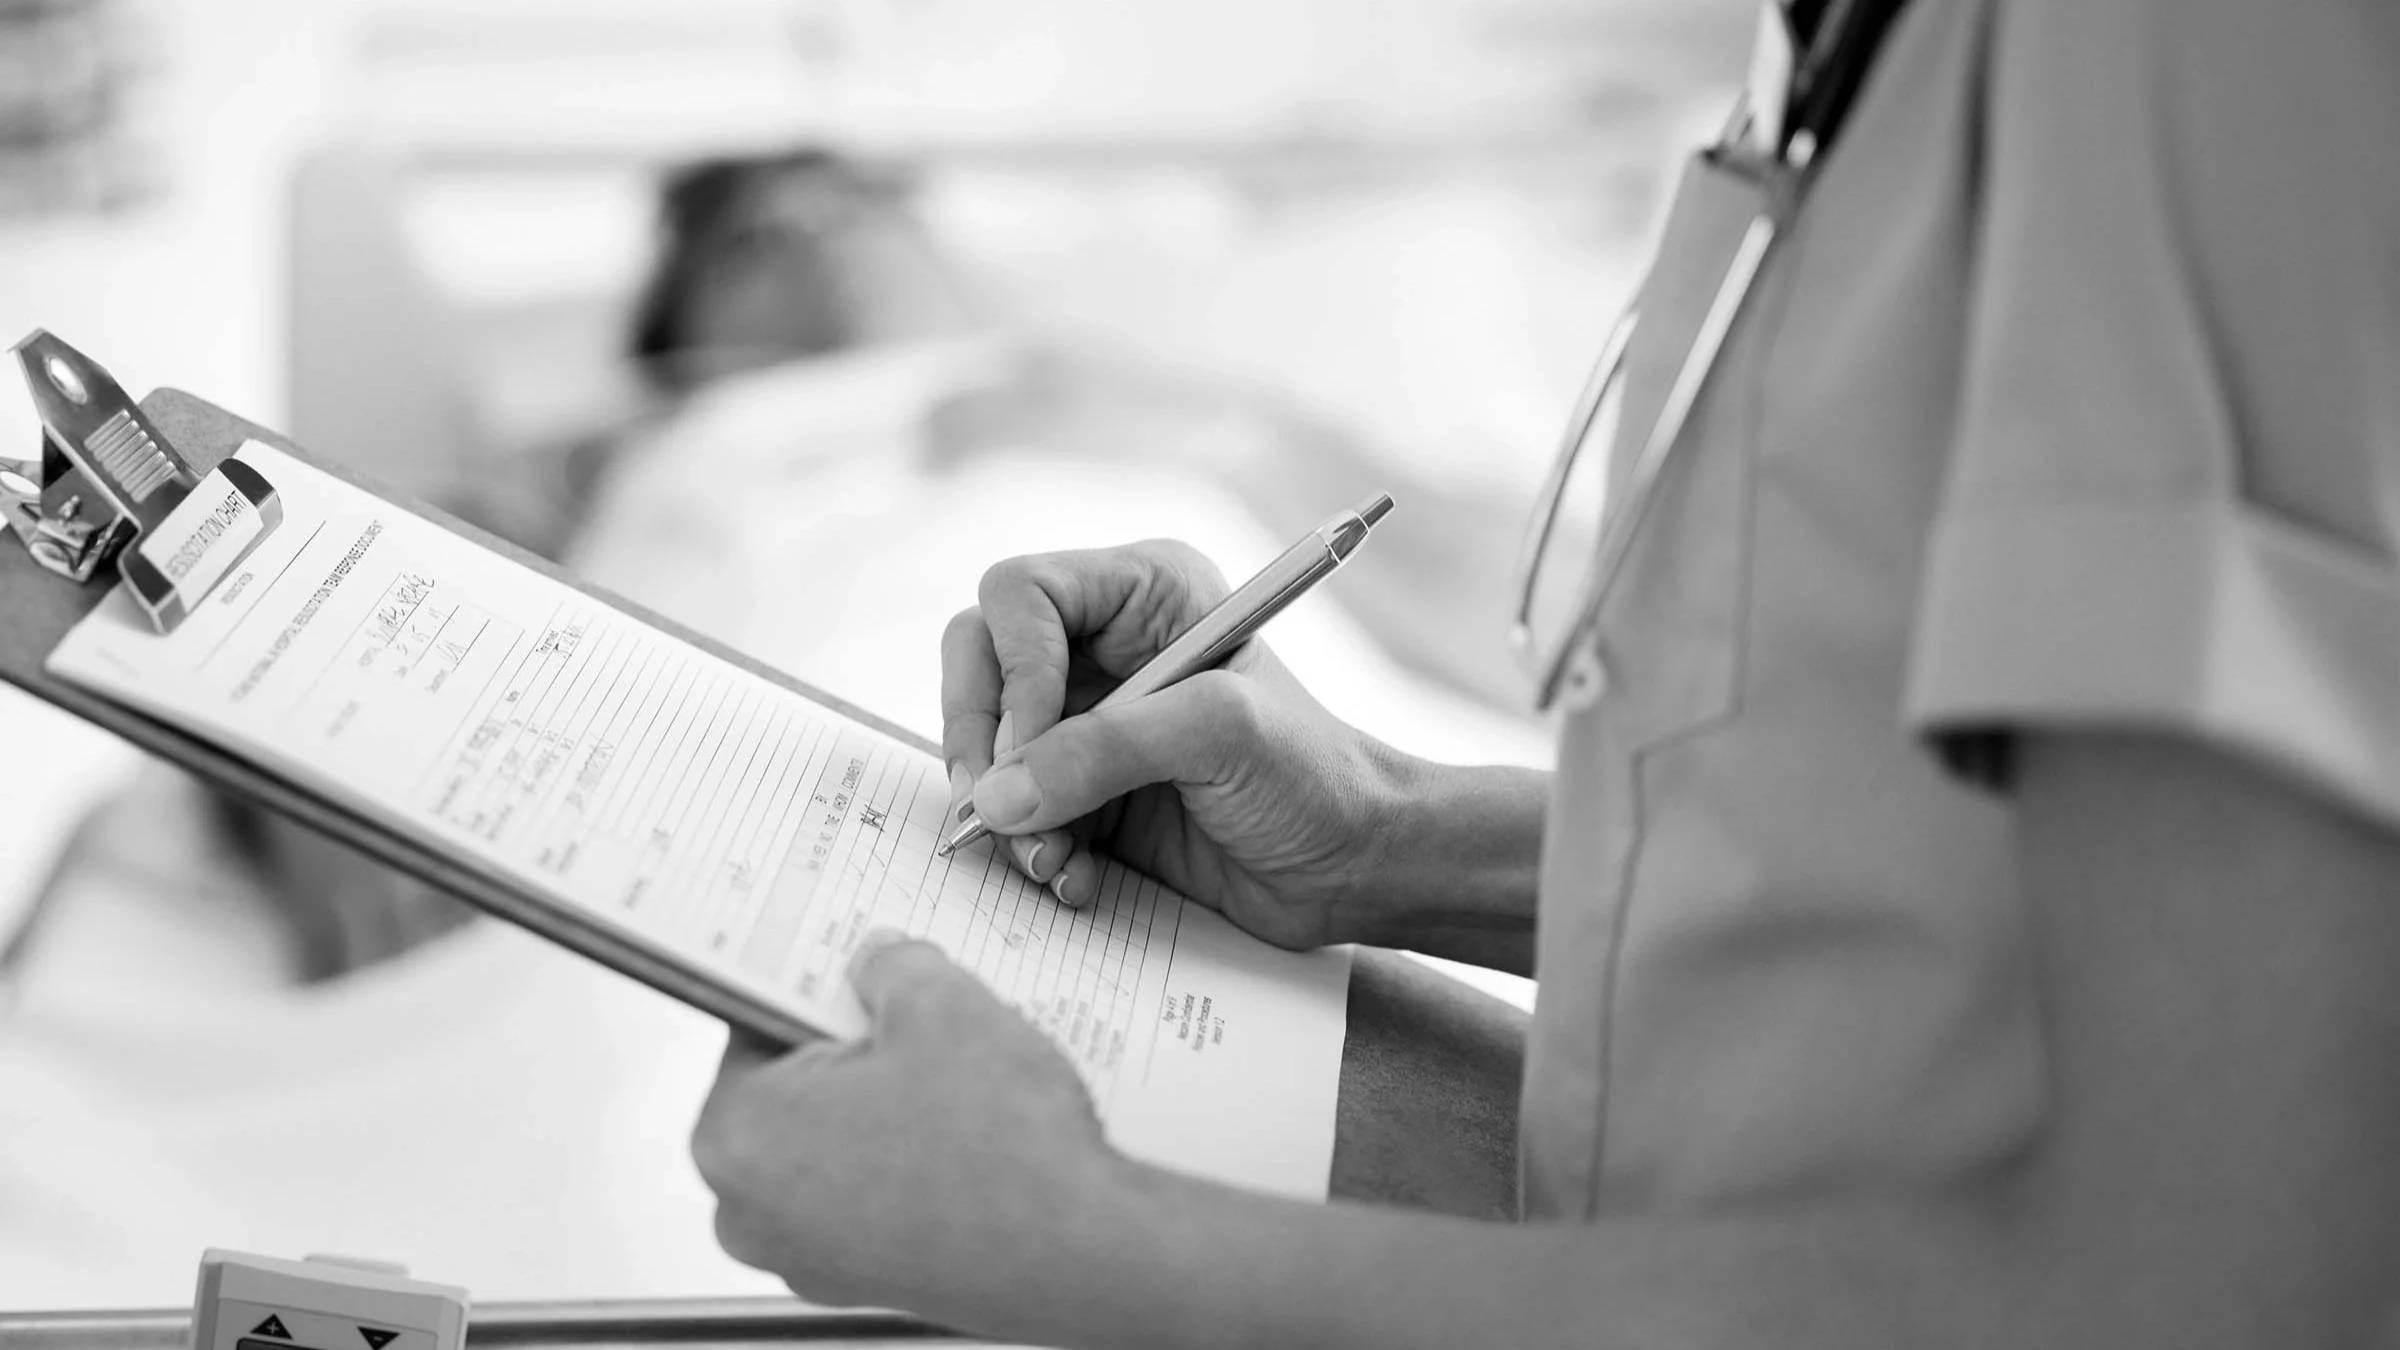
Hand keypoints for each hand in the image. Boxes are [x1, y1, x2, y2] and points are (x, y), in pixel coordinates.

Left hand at [693, 932, 1125, 1321]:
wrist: (1080, 1256)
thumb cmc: (999, 1152)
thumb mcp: (942, 1006)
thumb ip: (893, 967)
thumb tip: (880, 964)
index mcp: (737, 1136)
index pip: (753, 1026)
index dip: (815, 987)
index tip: (852, 970)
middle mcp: (752, 1212)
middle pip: (794, 1091)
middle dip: (852, 1052)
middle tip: (918, 1022)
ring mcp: (809, 1258)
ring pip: (837, 1144)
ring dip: (886, 1106)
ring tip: (959, 1080)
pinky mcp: (868, 1282)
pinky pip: (872, 1194)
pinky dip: (910, 1159)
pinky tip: (971, 1134)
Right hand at [941, 540, 1410, 950]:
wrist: (1353, 868)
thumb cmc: (1315, 777)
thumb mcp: (1217, 736)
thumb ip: (1103, 751)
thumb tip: (997, 794)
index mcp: (1144, 592)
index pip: (1020, 595)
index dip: (1011, 668)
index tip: (1029, 743)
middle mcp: (1105, 647)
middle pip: (979, 663)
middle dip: (980, 740)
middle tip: (995, 810)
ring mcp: (1090, 722)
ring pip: (988, 747)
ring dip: (1006, 813)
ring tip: (1053, 861)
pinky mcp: (1087, 792)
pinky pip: (1016, 811)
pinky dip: (1033, 849)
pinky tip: (1079, 878)